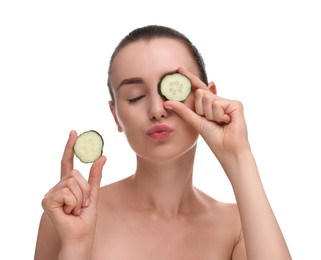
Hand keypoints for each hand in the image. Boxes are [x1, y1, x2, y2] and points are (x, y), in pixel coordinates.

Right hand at [41, 130, 105, 244]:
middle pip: (75, 173)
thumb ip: (96, 176)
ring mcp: (51, 193)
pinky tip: (69, 212)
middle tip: (83, 204)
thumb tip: (102, 156)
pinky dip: (74, 203)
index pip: (68, 162)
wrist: (80, 236)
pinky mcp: (47, 201)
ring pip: (72, 181)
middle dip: (85, 190)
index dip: (70, 147)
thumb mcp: (94, 193)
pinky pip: (68, 192)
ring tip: (76, 209)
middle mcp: (57, 186)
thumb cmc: (86, 218)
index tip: (74, 132)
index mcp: (67, 184)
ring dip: (81, 198)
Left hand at [164, 66, 250, 161]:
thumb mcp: (196, 122)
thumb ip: (183, 110)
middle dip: (201, 110)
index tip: (178, 68)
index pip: (198, 89)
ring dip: (210, 115)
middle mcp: (219, 101)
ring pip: (207, 98)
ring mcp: (228, 102)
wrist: (227, 149)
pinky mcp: (236, 104)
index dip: (189, 78)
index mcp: (210, 105)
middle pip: (200, 94)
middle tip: (211, 121)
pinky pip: (216, 103)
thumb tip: (167, 102)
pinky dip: (218, 115)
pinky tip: (227, 122)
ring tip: (220, 123)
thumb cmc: (214, 138)